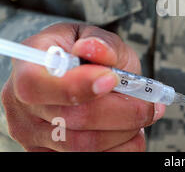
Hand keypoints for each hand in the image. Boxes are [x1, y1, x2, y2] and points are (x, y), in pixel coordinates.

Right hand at [1, 23, 164, 151]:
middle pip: (70, 120)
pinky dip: (120, 148)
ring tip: (144, 115)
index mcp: (28, 66)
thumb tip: (94, 48)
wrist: (73, 70)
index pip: (37, 84)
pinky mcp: (48, 153)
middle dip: (122, 112)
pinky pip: (89, 159)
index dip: (77, 85)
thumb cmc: (83, 52)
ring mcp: (32, 134)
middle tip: (151, 104)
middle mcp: (21, 104)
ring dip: (124, 132)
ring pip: (83, 146)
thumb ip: (101, 43)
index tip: (112, 79)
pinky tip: (131, 132)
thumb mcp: (94, 36)